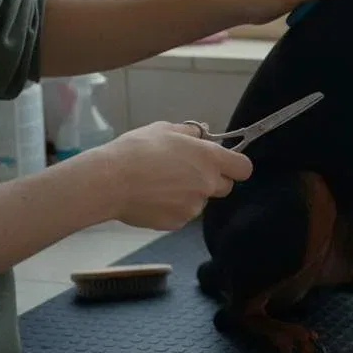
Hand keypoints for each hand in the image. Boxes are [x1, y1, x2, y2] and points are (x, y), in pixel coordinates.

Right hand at [91, 121, 253, 229]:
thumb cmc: (137, 150)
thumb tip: (204, 134)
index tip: (223, 163)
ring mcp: (193, 206)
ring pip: (201, 201)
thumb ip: (190, 132)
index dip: (235, 166)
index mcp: (209, 159)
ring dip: (190, 194)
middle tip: (187, 172)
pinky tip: (153, 198)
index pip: (244, 168)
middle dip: (212, 180)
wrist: (109, 181)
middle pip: (225, 186)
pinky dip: (173, 208)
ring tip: (161, 185)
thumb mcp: (165, 129)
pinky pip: (183, 214)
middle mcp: (207, 184)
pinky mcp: (177, 223)